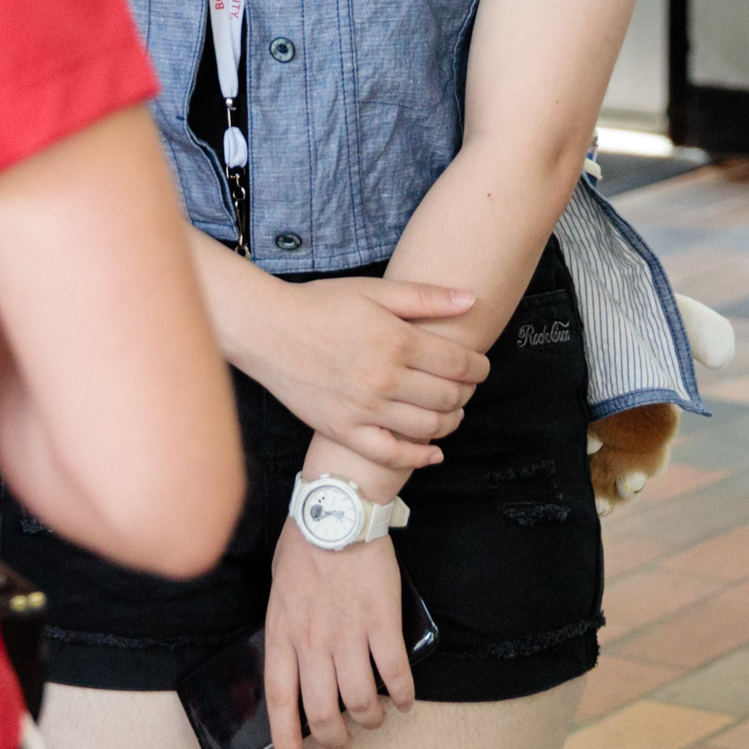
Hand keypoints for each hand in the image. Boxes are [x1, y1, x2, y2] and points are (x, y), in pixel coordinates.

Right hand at [234, 278, 483, 474]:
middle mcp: (385, 379)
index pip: (459, 364)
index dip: (479, 368)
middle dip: (467, 394)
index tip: (480, 367)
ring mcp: (365, 409)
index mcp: (397, 341)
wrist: (268, 330)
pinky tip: (433, 453)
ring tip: (452, 413)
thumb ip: (426, 297)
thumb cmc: (321, 305)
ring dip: (450, 422)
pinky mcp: (344, 430)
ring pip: (427, 427)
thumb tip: (472, 299)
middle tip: (466, 388)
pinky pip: (391, 453)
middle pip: (448, 397)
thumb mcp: (375, 290)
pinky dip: (418, 457)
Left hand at [266, 518, 413, 748]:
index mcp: (283, 633)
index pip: (280, 701)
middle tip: (344, 740)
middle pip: (323, 711)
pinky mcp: (383, 622)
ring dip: (371, 719)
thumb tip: (296, 662)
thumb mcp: (279, 591)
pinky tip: (405, 700)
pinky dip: (403, 695)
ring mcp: (349, 634)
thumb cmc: (305, 544)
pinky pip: (395, 674)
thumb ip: (286, 629)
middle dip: (335, 738)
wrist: (337, 508)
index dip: (285, 741)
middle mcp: (313, 642)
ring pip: (361, 701)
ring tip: (375, 719)